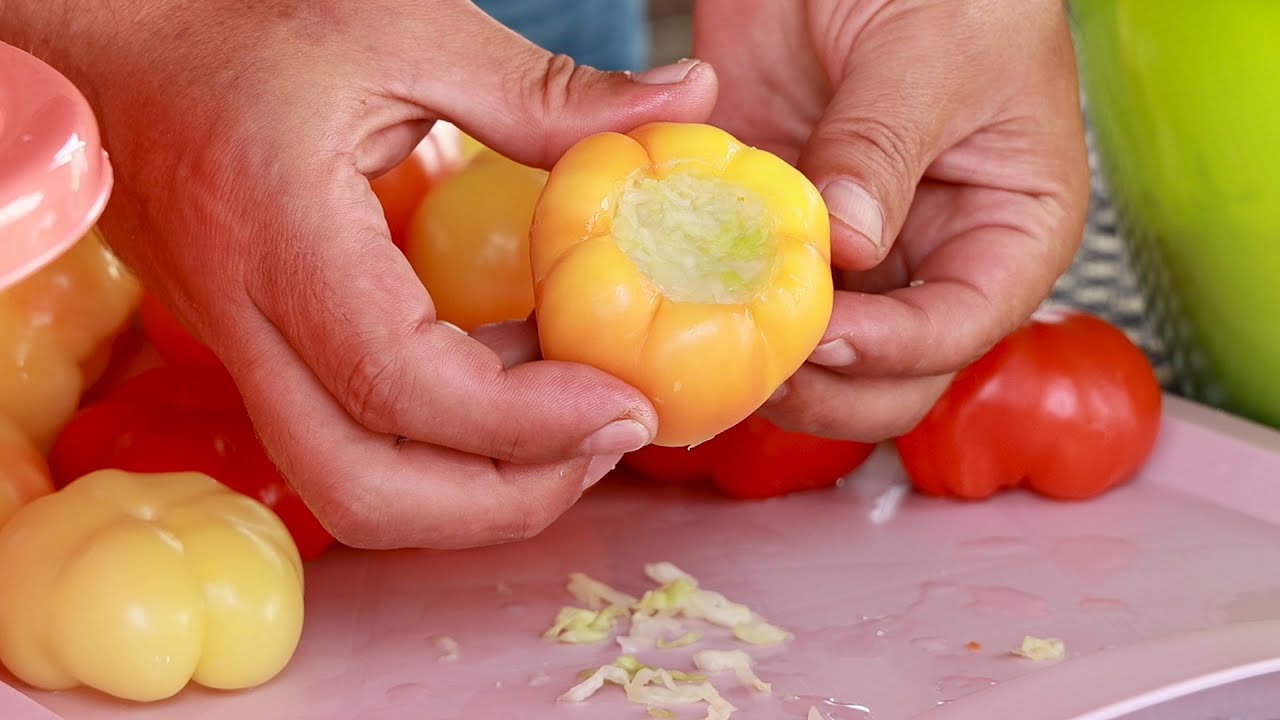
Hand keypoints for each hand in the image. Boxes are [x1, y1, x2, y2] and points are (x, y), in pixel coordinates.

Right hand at [3, 0, 716, 547]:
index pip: (401, 386)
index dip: (527, 423)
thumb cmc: (244, 22)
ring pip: (349, 488)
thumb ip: (546, 90)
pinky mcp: (255, 358)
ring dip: (472, 488)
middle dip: (503, 499)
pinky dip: (441, 445)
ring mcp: (239, 353)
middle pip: (364, 490)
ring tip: (572, 421)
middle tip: (608, 443)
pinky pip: (347, 442)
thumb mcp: (404, 32)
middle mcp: (245, 321)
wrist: (119, 46)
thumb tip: (688, 99)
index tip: (626, 408)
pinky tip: (510, 377)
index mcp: (280, 237)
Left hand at [693, 0, 1089, 439]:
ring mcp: (852, 251)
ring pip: (814, 357)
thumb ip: (883, 150)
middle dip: (827, 385)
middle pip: (890, 375)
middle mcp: (932, 258)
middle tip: (755, 364)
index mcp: (1008, 229)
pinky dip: (715, 303)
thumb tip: (848, 245)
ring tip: (707, 339)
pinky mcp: (781, 229)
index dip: (894, 348)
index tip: (823, 337)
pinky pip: (748, 291)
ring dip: (763, 362)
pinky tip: (678, 295)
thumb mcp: (928, 52)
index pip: (963, 326)